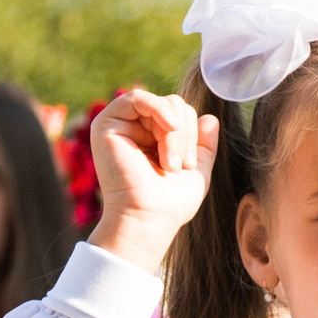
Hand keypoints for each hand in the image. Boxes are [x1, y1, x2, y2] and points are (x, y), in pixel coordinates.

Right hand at [89, 89, 219, 273]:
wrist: (148, 220)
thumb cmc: (169, 203)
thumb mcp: (196, 170)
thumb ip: (204, 144)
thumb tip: (211, 117)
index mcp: (153, 139)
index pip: (181, 114)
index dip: (193, 133)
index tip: (190, 165)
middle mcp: (135, 129)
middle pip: (174, 105)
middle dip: (185, 133)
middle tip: (180, 166)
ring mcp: (120, 125)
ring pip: (162, 103)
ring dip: (175, 132)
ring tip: (170, 163)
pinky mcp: (106, 124)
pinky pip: (138, 97)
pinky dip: (160, 110)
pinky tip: (170, 128)